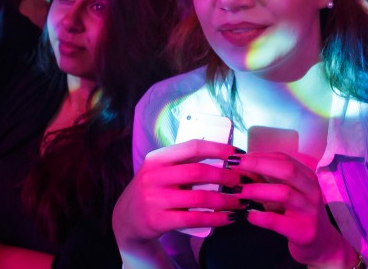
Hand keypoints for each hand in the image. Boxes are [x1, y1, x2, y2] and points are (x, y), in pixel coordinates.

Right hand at [111, 140, 241, 248]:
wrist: (126, 219)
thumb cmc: (152, 190)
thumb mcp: (160, 171)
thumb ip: (183, 163)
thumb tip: (223, 158)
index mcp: (157, 158)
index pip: (192, 147)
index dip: (218, 148)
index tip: (237, 153)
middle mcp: (154, 176)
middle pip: (198, 172)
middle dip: (225, 176)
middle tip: (240, 182)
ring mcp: (154, 199)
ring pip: (199, 198)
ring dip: (224, 200)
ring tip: (239, 202)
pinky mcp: (158, 220)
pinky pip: (193, 219)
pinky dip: (215, 219)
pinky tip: (227, 218)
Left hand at [234, 151, 358, 267]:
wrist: (323, 245)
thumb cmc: (301, 215)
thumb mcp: (291, 194)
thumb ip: (271, 181)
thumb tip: (244, 168)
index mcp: (308, 178)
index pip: (284, 159)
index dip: (260, 156)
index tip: (239, 157)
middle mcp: (312, 191)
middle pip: (287, 170)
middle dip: (258, 165)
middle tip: (235, 166)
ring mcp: (310, 211)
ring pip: (284, 193)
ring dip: (257, 190)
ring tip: (238, 191)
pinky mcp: (303, 231)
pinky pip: (278, 221)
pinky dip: (261, 217)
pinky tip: (249, 216)